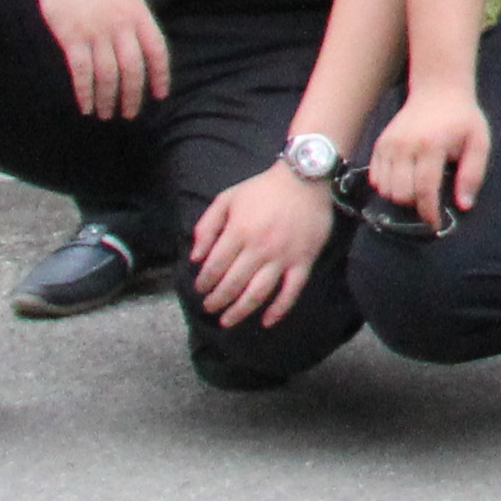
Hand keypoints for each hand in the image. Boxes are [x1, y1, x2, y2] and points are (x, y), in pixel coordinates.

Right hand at [27, 0, 168, 119]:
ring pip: (108, 75)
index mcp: (139, 14)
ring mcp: (96, 33)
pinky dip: (85, 92)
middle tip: (130, 114)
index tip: (160, 95)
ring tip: (106, 114)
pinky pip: (82, 72)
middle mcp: (121, 26)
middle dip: (133, 95)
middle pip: (132, 69)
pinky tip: (85, 105)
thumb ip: (135, 20)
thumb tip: (142, 48)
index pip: (157, 51)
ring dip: (108, 99)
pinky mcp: (72, 38)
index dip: (160, 75)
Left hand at [186, 158, 334, 329]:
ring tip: (227, 321)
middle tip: (210, 307)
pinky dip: (279, 310)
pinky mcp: (303, 261)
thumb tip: (195, 258)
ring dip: (240, 311)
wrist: (305, 178)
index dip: (204, 282)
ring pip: (258, 293)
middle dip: (217, 300)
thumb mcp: (227, 198)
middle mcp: (259, 248)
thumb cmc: (263, 189)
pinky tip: (267, 322)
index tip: (200, 289)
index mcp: (239, 231)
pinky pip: (292, 291)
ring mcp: (283, 257)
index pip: (215, 267)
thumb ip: (206, 226)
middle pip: (233, 284)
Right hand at [370, 80, 490, 225]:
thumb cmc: (462, 119)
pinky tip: (404, 181)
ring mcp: (389, 144)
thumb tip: (463, 205)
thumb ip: (472, 175)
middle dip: (416, 206)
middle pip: (402, 193)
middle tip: (429, 203)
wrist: (438, 91)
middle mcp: (406, 145)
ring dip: (401, 198)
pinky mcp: (379, 144)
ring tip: (418, 191)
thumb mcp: (479, 142)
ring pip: (386, 189)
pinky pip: (375, 178)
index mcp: (432, 145)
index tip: (436, 225)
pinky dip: (387, 187)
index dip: (429, 212)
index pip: (424, 189)